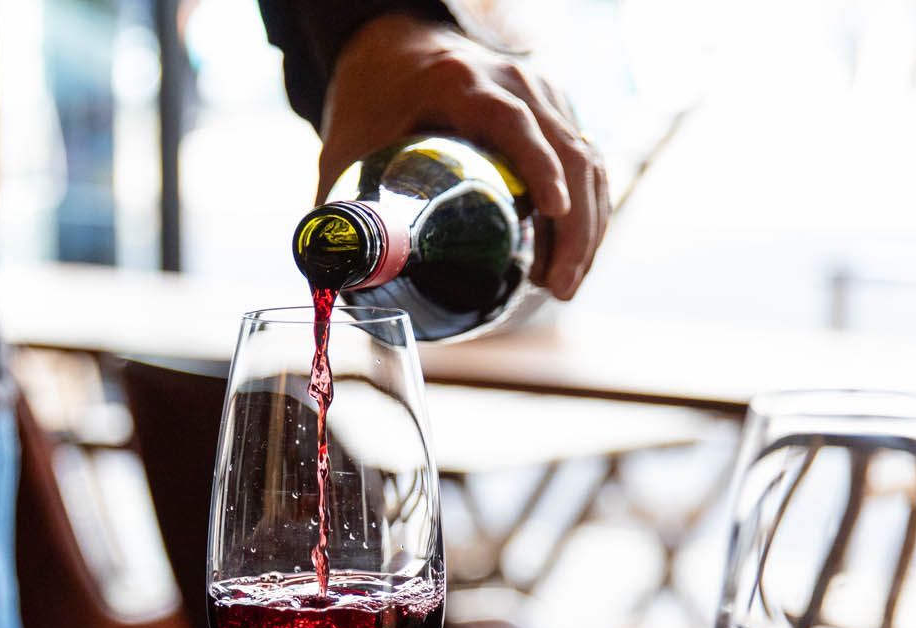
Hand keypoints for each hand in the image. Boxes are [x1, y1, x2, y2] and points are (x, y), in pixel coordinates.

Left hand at [317, 14, 609, 299]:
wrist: (395, 52)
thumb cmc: (370, 102)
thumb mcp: (344, 150)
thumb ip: (337, 212)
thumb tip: (328, 285)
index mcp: (462, 84)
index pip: (516, 125)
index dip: (540, 168)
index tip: (555, 214)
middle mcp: (513, 82)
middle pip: (569, 151)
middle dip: (575, 227)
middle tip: (558, 288)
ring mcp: (541, 94)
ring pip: (588, 159)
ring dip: (588, 227)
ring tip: (561, 285)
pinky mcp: (552, 112)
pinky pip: (585, 160)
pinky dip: (588, 210)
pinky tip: (567, 256)